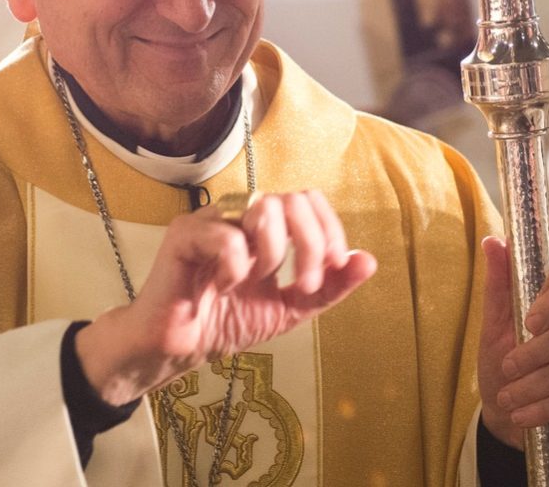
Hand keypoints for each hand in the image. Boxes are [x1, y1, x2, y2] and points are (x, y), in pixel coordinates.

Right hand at [75, 190, 376, 406]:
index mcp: (266, 226)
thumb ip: (329, 287)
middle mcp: (241, 213)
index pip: (309, 199)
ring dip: (274, 253)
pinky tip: (224, 286)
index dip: (330, 230)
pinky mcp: (184, 233)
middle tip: (303, 286)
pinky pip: (227, 236)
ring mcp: (212, 219)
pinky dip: (236, 267)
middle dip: (311, 245)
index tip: (330, 270)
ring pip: (264, 207)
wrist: (180, 349)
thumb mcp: (291, 309)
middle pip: (293, 198)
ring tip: (258, 280)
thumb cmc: (227, 321)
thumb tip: (368, 261)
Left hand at [477, 236, 548, 448]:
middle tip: (507, 368)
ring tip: (508, 399)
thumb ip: (499, 283)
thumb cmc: (503, 362)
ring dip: (534, 387)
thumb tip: (493, 240)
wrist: (509, 412)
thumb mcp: (494, 325)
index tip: (529, 322)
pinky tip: (523, 416)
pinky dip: (545, 408)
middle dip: (535, 354)